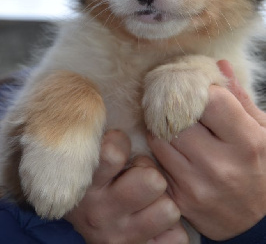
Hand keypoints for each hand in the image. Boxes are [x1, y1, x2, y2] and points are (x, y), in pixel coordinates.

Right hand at [65, 130, 187, 243]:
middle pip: (151, 181)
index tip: (119, 145)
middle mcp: (100, 211)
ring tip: (149, 198)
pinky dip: (171, 229)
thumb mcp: (90, 155)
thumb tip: (135, 90)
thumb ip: (106, 131)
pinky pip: (177, 237)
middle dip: (150, 173)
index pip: (113, 152)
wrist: (87, 222)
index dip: (121, 142)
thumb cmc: (96, 178)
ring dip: (163, 201)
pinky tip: (155, 221)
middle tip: (140, 173)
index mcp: (87, 181)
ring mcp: (121, 236)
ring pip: (168, 208)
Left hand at [148, 60, 265, 240]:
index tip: (200, 92)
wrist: (260, 222)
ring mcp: (197, 186)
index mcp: (246, 143)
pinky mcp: (180, 200)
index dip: (201, 90)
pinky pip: (155, 163)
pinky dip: (160, 150)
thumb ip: (239, 99)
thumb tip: (218, 65)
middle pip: (177, 117)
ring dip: (163, 126)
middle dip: (175, 105)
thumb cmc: (263, 168)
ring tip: (173, 124)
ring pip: (159, 138)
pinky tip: (173, 148)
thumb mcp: (263, 132)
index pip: (209, 100)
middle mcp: (220, 165)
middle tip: (176, 102)